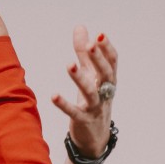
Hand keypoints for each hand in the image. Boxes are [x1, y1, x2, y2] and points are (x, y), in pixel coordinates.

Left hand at [51, 26, 117, 157]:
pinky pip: (74, 112)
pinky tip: (53, 96)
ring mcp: (95, 107)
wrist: (95, 136)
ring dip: (80, 78)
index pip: (112, 62)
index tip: (100, 35)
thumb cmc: (92, 99)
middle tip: (91, 44)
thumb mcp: (89, 75)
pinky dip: (64, 104)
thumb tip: (80, 27)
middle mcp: (104, 92)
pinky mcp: (83, 120)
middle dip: (99, 59)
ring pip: (91, 92)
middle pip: (105, 74)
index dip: (107, 49)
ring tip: (69, 65)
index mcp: (107, 80)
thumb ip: (84, 53)